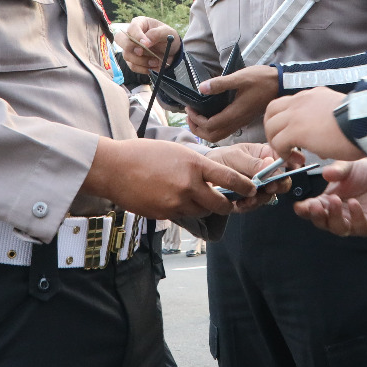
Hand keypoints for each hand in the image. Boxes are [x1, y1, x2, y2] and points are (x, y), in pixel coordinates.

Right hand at [81, 137, 255, 219]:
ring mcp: (176, 202)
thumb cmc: (143, 153)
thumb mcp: (177, 151)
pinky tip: (174, 198)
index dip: (245, 187)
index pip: (230, 179)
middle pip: (220, 204)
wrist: (114, 168)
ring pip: (202, 211)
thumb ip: (197, 165)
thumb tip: (214, 176)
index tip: (252, 189)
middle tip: (230, 202)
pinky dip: (184, 210)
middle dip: (228, 205)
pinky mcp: (165, 214)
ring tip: (194, 196)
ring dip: (204, 207)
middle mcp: (189, 185)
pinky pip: (183, 215)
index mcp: (194, 164)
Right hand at [116, 17, 177, 72]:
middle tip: (141, 52)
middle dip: (129, 47)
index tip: (146, 44)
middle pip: (119, 39)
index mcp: (140, 23)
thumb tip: (145, 42)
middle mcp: (132, 35)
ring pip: (126, 55)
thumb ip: (157, 34)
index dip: (137, 36)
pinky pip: (132, 66)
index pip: (132, 27)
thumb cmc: (168, 38)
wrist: (171, 53)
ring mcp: (130, 48)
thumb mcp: (168, 32)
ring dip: (142, 60)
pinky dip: (143, 68)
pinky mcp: (132, 60)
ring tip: (156, 61)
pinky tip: (153, 65)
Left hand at [186, 66, 279, 142]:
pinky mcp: (243, 119)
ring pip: (218, 136)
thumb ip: (221, 83)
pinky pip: (225, 130)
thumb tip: (202, 88)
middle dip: (197, 128)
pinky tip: (209, 115)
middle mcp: (238, 121)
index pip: (211, 125)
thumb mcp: (240, 77)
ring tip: (196, 117)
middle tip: (189, 115)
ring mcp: (241, 122)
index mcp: (235, 113)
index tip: (190, 108)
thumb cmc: (262, 79)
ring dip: (204, 130)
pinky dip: (213, 128)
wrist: (281, 84)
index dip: (197, 120)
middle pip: (212, 136)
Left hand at [206, 143, 288, 212]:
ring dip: (261, 198)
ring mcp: (260, 187)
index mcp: (266, 155)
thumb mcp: (235, 156)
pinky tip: (240, 202)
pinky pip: (255, 205)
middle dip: (278, 185)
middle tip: (269, 187)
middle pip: (283, 180)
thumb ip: (252, 163)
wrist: (203, 174)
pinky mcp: (250, 199)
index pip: (285, 157)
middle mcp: (266, 172)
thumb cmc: (221, 158)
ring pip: (270, 195)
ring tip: (248, 197)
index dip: (294, 160)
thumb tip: (270, 164)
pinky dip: (249, 205)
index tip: (295, 164)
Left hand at [264, 88, 361, 159]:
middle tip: (284, 145)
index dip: (284, 120)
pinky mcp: (296, 130)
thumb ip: (325, 121)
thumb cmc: (361, 122)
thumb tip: (321, 140)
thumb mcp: (339, 114)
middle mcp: (301, 100)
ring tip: (290, 155)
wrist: (366, 123)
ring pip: (270, 126)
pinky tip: (296, 160)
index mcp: (312, 95)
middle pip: (271, 111)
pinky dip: (283, 153)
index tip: (294, 135)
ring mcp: (296, 113)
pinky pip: (278, 142)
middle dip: (273, 129)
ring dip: (276, 142)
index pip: (287, 103)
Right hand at [291, 159, 366, 236]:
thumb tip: (326, 174)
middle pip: (323, 223)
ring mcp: (354, 221)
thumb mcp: (347, 167)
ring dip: (334, 217)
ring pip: (339, 228)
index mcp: (328, 201)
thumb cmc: (366, 171)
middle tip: (315, 206)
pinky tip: (354, 203)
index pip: (312, 210)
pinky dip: (355, 216)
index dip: (304, 210)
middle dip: (317, 216)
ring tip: (335, 201)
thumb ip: (336, 171)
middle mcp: (339, 214)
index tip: (299, 207)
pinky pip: (360, 226)